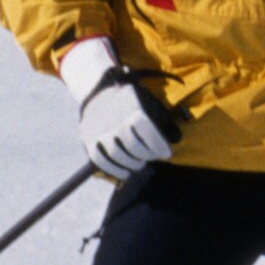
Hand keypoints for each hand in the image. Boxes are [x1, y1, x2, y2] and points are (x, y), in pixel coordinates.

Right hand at [60, 38, 176, 181]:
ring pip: (117, 154)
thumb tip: (176, 139)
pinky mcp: (88, 139)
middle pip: (133, 146)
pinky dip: (113, 169)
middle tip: (153, 157)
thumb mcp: (146, 100)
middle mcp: (114, 119)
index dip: (158, 144)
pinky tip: (125, 173)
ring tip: (140, 164)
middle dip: (147, 155)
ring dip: (132, 164)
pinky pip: (100, 159)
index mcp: (131, 108)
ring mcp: (99, 130)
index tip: (166, 153)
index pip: (147, 130)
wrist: (97, 91)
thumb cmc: (129, 101)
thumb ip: (159, 117)